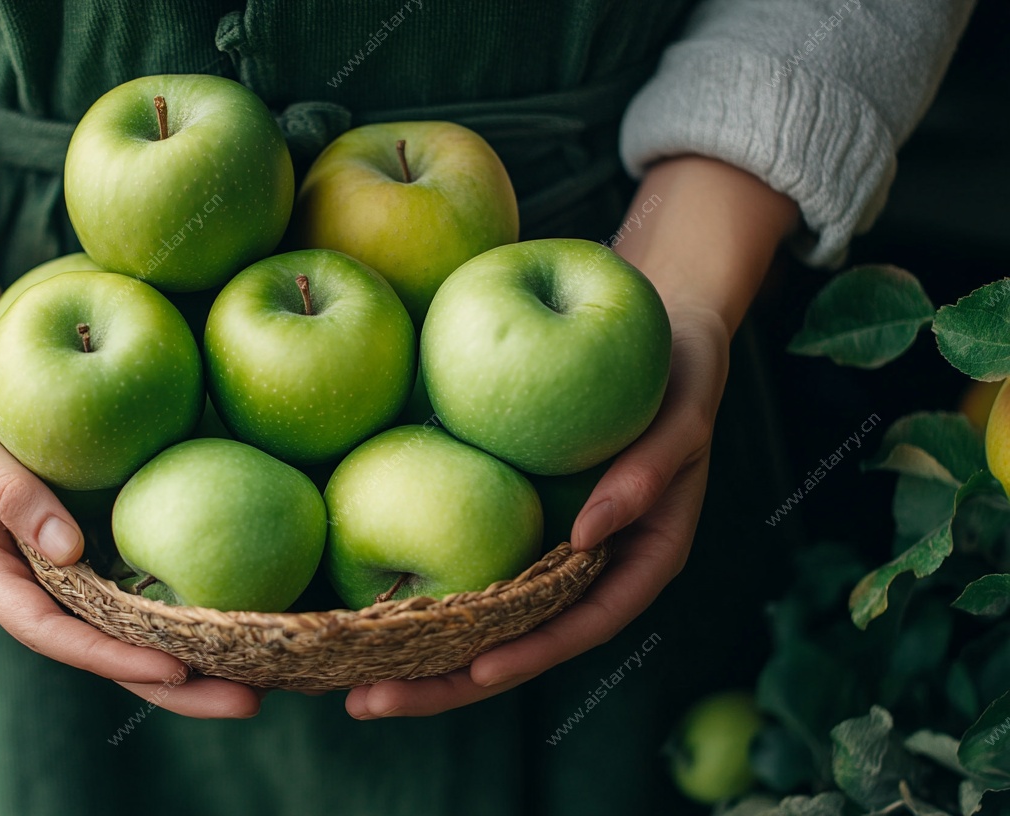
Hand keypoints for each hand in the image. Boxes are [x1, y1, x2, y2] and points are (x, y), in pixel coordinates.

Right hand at [0, 189, 261, 717]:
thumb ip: (1, 487)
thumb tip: (69, 551)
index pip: (50, 629)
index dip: (110, 657)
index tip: (175, 669)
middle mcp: (39, 564)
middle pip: (108, 641)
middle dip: (175, 680)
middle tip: (251, 700)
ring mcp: (75, 541)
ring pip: (137, 611)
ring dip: (197, 644)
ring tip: (267, 667)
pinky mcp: (106, 506)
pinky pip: (152, 553)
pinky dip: (194, 578)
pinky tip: (251, 591)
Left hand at [346, 157, 798, 718]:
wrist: (659, 324)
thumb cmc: (682, 368)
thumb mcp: (682, 412)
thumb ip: (650, 472)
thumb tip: (590, 537)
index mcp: (639, 560)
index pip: (583, 624)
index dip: (532, 653)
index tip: (476, 673)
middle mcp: (587, 570)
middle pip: (517, 645)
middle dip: (445, 683)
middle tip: (368, 701)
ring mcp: (544, 550)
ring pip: (482, 622)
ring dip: (418, 658)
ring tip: (344, 684)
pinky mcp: (508, 520)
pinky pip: (463, 566)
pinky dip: (417, 594)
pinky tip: (357, 609)